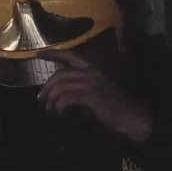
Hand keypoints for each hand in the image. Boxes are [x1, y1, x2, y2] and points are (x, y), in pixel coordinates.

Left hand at [37, 52, 152, 142]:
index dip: (54, 53)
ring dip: (52, 100)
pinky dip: (60, 106)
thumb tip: (58, 90)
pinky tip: (61, 113)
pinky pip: (66, 98)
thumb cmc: (113, 105)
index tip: (39, 54)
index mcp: (93, 68)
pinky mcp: (91, 96)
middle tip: (40, 99)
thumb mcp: (96, 89)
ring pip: (61, 87)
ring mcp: (91, 83)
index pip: (70, 55)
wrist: (132, 116)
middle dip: (47, 87)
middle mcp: (91, 72)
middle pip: (60, 75)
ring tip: (50, 110)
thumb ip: (79, 85)